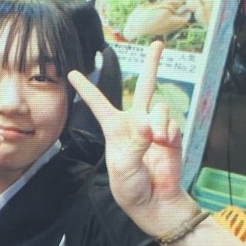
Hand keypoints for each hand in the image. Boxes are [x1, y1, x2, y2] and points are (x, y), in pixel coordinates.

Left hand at [68, 41, 195, 236]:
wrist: (154, 202)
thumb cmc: (129, 187)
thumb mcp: (122, 168)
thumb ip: (135, 145)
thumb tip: (149, 127)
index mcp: (113, 128)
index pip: (98, 103)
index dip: (85, 87)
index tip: (71, 72)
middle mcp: (135, 123)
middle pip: (144, 87)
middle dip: (153, 65)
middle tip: (159, 43)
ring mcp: (155, 127)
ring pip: (159, 107)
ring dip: (158, 123)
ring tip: (155, 142)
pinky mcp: (171, 135)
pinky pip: (173, 124)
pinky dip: (170, 135)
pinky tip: (164, 146)